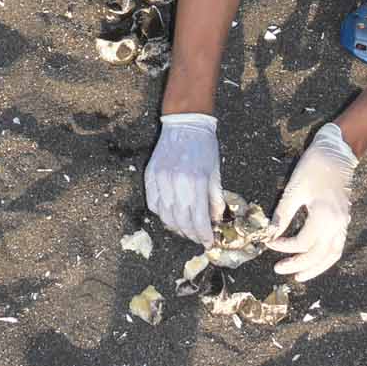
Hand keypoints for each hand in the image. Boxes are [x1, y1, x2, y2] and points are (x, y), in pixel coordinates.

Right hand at [144, 112, 225, 246]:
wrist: (185, 123)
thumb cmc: (204, 146)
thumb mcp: (215, 172)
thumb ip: (215, 198)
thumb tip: (214, 220)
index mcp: (196, 181)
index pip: (199, 219)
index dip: (203, 235)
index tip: (208, 242)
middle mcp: (176, 182)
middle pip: (181, 221)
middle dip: (190, 234)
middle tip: (197, 237)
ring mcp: (161, 179)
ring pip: (165, 216)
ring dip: (176, 227)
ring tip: (185, 229)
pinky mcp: (150, 175)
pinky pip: (153, 203)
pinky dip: (162, 213)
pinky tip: (171, 214)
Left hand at [265, 123, 357, 280]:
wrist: (337, 152)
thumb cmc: (313, 167)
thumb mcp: (294, 189)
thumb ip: (283, 215)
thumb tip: (270, 234)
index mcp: (324, 216)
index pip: (301, 243)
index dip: (283, 246)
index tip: (268, 241)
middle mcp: (337, 224)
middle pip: (317, 255)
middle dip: (297, 265)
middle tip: (279, 269)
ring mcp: (343, 224)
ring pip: (332, 255)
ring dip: (315, 268)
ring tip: (299, 276)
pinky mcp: (344, 221)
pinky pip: (337, 247)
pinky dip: (326, 258)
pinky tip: (315, 260)